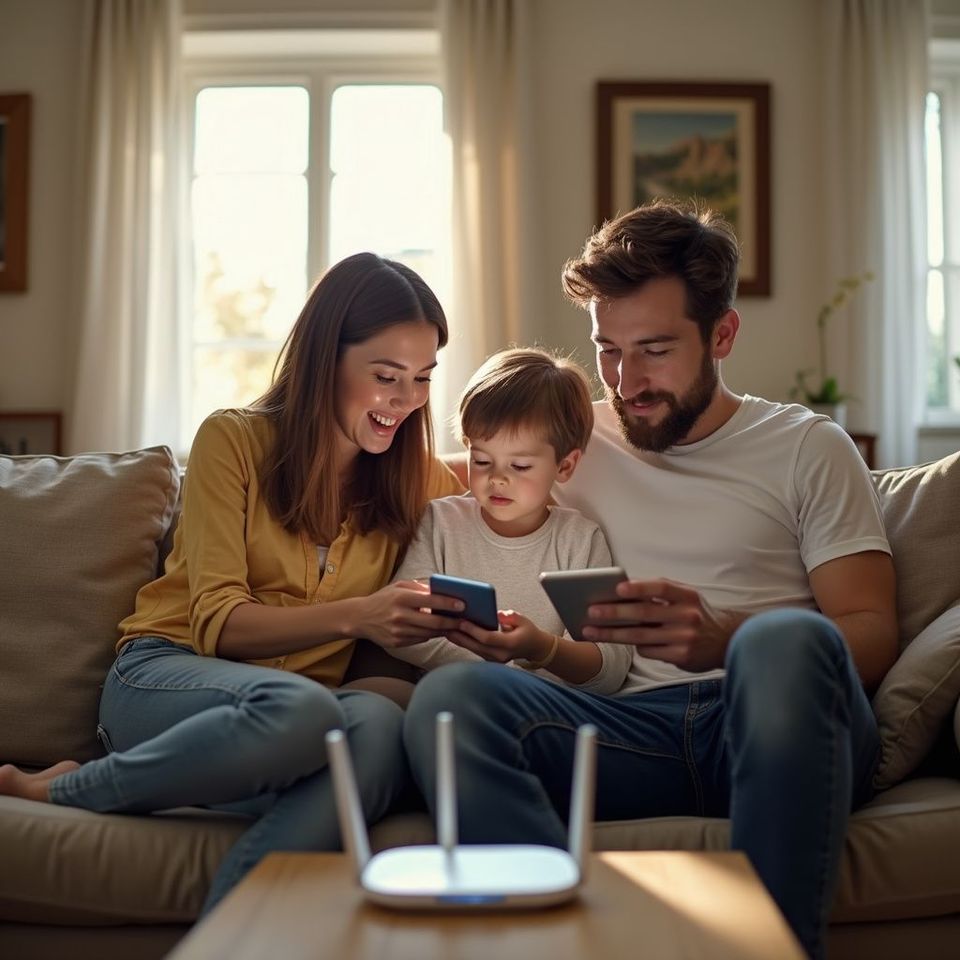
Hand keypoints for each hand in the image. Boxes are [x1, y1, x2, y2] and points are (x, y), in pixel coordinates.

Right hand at [349, 580, 463, 648]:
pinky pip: (421, 639)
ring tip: (456, 626)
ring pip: (429, 633)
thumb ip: (419, 587)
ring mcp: (398, 631)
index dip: (448, 603)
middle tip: (465, 621)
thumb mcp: (398, 586)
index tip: (462, 604)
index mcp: (401, 598)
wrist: (360, 618)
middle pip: (433, 621)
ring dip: (444, 630)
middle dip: (452, 622)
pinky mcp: (397, 643)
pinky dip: (431, 635)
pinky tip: (438, 630)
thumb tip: (441, 591)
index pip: (430, 600)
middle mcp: (400, 615)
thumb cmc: (383, 599)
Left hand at [446, 611, 555, 663]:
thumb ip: (509, 617)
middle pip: (476, 645)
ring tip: (446, 629)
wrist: (534, 648)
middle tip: (447, 625)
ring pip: (473, 649)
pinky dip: (465, 642)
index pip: (488, 638)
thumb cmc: (528, 632)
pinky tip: (455, 635)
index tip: (462, 621)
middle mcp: (501, 654)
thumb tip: (496, 614)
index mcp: (510, 644)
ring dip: (459, 640)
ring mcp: (495, 659)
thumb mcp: (522, 620)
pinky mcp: (490, 659)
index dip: (473, 630)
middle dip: (460, 635)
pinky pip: (475, 650)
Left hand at [581, 578, 746, 671]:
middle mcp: (688, 616)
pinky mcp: (682, 657)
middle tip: (591, 611)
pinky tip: (624, 640)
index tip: (617, 588)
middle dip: (614, 613)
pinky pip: (649, 651)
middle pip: (644, 614)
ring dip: (612, 634)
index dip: (639, 587)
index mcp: (688, 596)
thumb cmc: (697, 614)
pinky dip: (635, 645)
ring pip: (640, 636)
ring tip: (591, 631)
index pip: (661, 587)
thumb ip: (660, 593)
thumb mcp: (686, 598)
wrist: (728, 641)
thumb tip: (621, 590)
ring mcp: (685, 638)